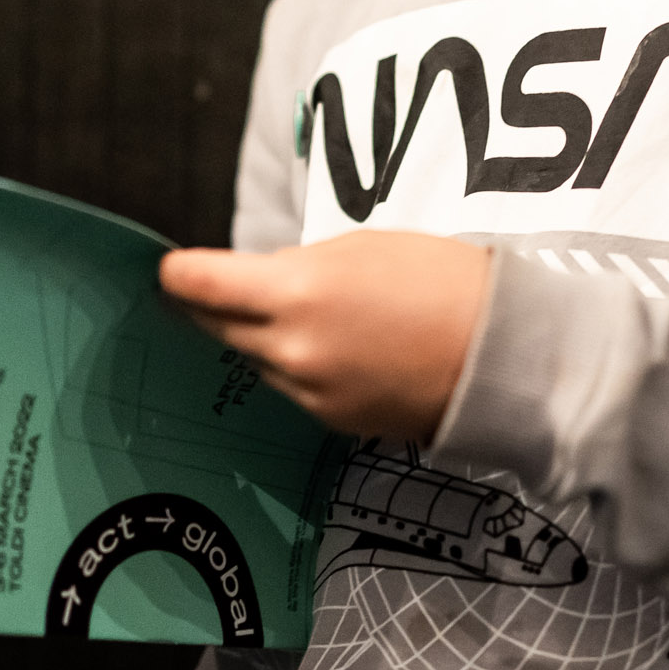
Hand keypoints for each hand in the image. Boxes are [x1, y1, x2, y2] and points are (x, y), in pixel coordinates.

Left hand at [158, 231, 491, 440]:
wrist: (497, 355)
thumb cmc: (441, 282)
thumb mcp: (361, 248)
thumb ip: (299, 267)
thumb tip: (265, 280)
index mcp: (293, 295)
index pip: (199, 285)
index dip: (178, 273)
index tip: (171, 268)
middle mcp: (288, 350)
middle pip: (216, 325)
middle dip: (210, 303)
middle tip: (208, 286)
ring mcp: (308, 392)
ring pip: (254, 358)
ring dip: (257, 337)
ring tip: (293, 313)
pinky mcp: (330, 421)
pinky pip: (291, 386)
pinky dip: (295, 365)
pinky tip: (330, 346)